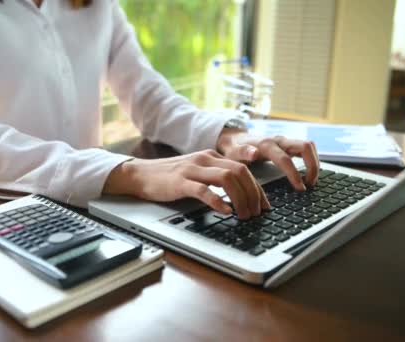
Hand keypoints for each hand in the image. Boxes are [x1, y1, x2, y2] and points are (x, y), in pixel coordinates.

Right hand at [103, 150, 269, 219]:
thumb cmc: (169, 178)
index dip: (258, 189)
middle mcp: (205, 159)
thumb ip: (216, 180)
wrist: (140, 174)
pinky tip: (225, 211)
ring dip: (240, 199)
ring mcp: (192, 169)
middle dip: (253, 195)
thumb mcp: (197, 173)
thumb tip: (239, 198)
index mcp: (212, 156)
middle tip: (256, 214)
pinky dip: (217, 201)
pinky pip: (203, 190)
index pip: (243, 170)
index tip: (264, 206)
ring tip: (243, 215)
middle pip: (240, 172)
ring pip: (226, 179)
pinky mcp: (180, 182)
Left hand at [216, 128, 319, 190]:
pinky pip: (305, 149)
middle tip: (310, 184)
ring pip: (309, 146)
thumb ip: (242, 152)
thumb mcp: (233, 152)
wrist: (233, 138)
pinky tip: (308, 174)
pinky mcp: (287, 144)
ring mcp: (284, 141)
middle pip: (305, 146)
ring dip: (314, 162)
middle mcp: (278, 140)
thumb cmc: (233, 148)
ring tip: (311, 181)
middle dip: (312, 165)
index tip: (300, 188)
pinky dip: (311, 160)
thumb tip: (254, 154)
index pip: (286, 159)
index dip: (294, 174)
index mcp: (266, 144)